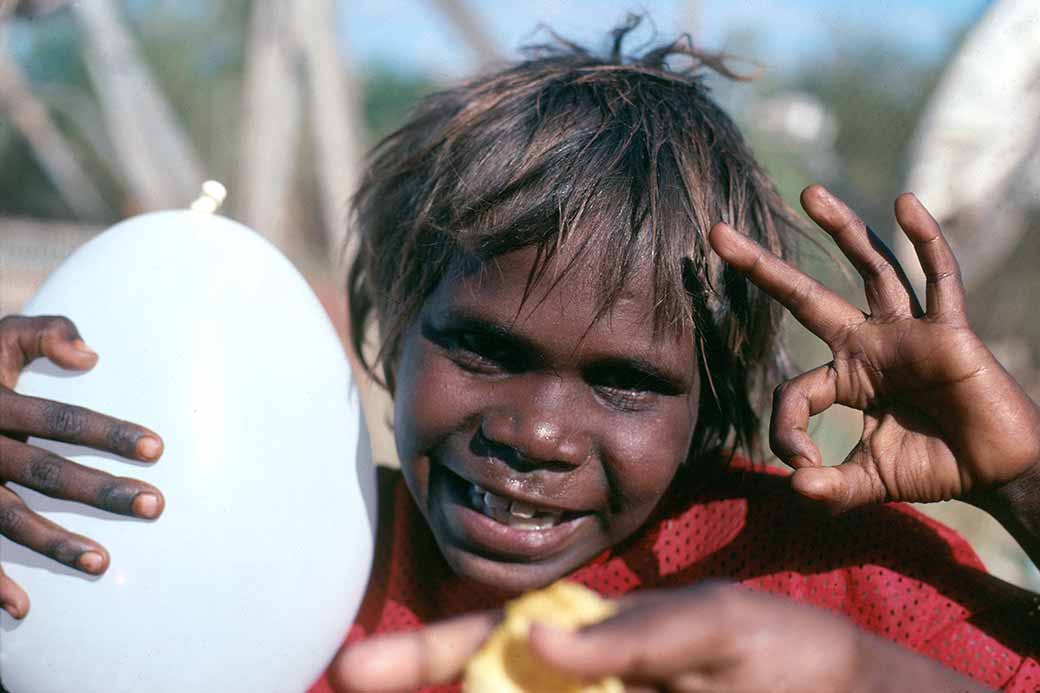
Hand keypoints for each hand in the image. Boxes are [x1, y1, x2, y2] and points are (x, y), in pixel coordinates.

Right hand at [0, 315, 164, 619]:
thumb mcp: (0, 335)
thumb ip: (46, 333)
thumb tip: (91, 355)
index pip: (59, 419)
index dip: (107, 433)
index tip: (157, 448)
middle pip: (44, 472)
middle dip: (100, 491)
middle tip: (154, 505)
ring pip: (8, 519)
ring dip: (54, 544)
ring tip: (102, 563)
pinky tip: (22, 608)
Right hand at [327, 584, 985, 691]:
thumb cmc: (779, 647)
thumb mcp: (712, 626)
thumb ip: (633, 636)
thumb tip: (536, 642)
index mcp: (593, 641)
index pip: (495, 641)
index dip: (429, 656)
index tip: (361, 669)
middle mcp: (584, 689)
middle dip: (433, 690)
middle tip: (363, 687)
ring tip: (465, 689)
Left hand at [708, 185, 1039, 513]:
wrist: (997, 473)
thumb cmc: (934, 468)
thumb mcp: (870, 482)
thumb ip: (831, 489)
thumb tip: (794, 489)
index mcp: (846, 377)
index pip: (794, 390)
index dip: (787, 429)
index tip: (802, 467)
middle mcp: (869, 344)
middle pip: (805, 296)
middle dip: (762, 267)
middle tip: (717, 233)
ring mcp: (908, 332)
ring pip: (870, 270)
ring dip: (843, 230)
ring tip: (809, 194)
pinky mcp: (950, 331)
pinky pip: (939, 278)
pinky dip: (925, 240)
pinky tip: (904, 203)